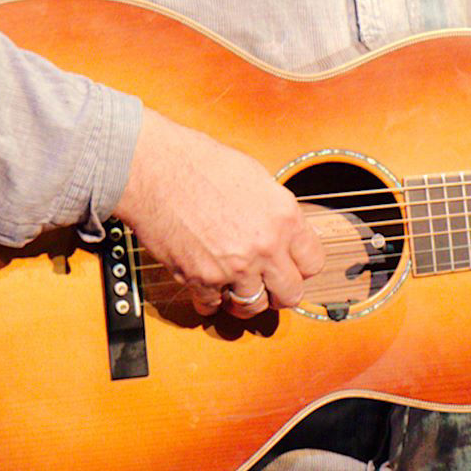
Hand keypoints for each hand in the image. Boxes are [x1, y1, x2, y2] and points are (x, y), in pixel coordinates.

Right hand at [114, 110, 324, 317]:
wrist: (157, 169)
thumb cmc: (201, 163)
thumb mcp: (256, 179)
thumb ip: (275, 212)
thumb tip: (284, 235)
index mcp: (284, 217)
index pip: (313, 262)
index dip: (302, 267)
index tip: (292, 267)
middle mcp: (265, 246)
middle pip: (290, 294)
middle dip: (280, 292)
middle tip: (268, 285)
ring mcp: (233, 267)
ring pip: (253, 307)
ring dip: (245, 300)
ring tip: (236, 288)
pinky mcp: (201, 279)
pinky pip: (213, 305)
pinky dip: (210, 300)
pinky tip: (207, 285)